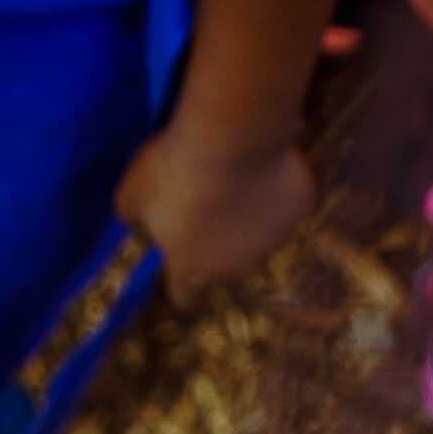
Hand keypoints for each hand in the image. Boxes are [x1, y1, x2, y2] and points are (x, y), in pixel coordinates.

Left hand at [115, 109, 316, 296]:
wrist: (233, 138)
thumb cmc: (174, 170)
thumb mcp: (132, 192)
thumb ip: (134, 216)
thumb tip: (137, 221)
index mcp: (191, 270)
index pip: (183, 296)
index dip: (179, 281)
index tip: (177, 260)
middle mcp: (236, 267)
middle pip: (224, 267)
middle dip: (216, 244)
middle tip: (206, 204)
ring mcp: (274, 240)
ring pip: (259, 236)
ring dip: (248, 217)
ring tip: (236, 177)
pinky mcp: (301, 209)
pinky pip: (285, 202)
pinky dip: (276, 188)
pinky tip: (263, 161)